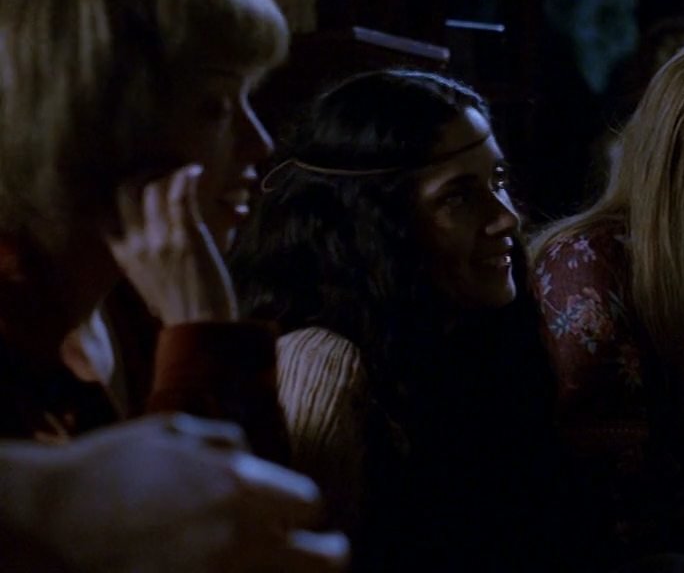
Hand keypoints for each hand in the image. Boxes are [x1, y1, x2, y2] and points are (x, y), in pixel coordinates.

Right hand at [36, 415, 347, 571]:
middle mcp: (239, 533)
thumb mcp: (172, 432)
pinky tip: (231, 572)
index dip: (304, 508)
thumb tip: (255, 459)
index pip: (311, 503)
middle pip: (323, 560)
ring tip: (279, 565)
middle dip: (327, 555)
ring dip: (288, 572)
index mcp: (239, 484)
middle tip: (326, 554)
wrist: (48, 518)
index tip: (297, 514)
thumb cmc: (108, 466)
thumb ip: (226, 444)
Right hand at [106, 165, 236, 324]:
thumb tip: (145, 249)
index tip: (138, 185)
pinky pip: (179, 196)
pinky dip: (186, 178)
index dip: (119, 193)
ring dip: (168, 172)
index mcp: (123, 256)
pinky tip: (196, 171)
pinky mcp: (187, 237)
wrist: (201, 327)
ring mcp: (160, 240)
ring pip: (153, 189)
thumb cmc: (181, 309)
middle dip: (143, 174)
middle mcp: (136, 244)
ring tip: (183, 170)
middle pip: (126, 192)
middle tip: (162, 170)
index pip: (106, 213)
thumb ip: (142, 262)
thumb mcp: (148, 285)